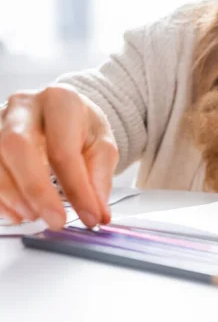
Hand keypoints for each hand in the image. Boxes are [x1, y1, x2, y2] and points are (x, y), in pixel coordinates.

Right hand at [0, 85, 118, 228]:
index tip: (90, 217)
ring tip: (33, 216)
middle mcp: (23, 105)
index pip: (64, 149)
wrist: (61, 110)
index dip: (77, 189)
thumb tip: (99, 214)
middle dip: (36, 190)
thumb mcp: (102, 146)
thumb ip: (99, 180)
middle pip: (18, 147)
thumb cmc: (81, 127)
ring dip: (12, 194)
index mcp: (60, 101)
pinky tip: (14, 213)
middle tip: (55, 220)